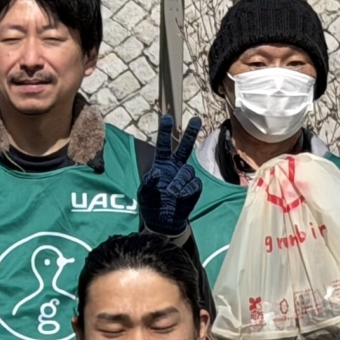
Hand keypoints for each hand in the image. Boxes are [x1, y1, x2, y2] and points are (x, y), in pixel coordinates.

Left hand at [139, 114, 204, 235]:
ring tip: (171, 192)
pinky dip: (186, 190)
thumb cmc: (152, 204)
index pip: (164, 145)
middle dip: (190, 133)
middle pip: (185, 147)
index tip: (167, 118)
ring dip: (179, 181)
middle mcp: (175, 167)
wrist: (163, 221)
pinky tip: (179, 197)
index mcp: (162, 164)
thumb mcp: (144, 193)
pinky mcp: (194, 188)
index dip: (165, 132)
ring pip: (187, 171)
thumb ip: (149, 182)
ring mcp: (186, 177)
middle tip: (196, 119)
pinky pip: (193, 184)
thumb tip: (159, 173)